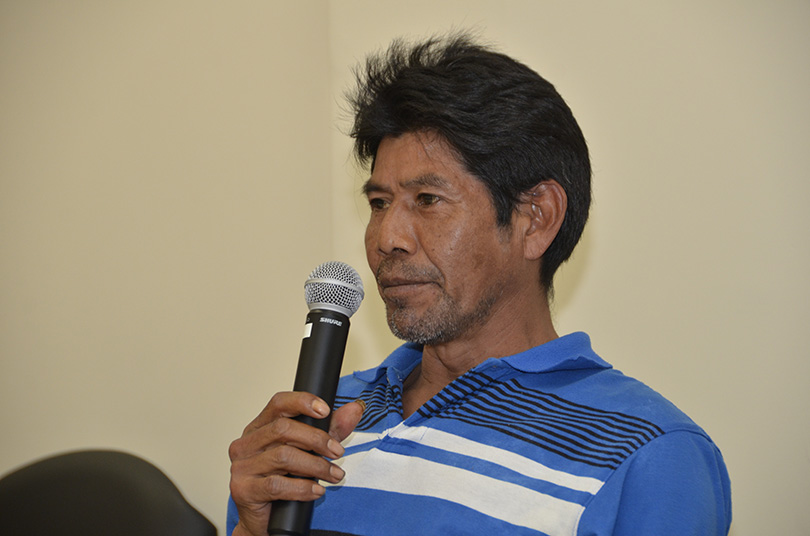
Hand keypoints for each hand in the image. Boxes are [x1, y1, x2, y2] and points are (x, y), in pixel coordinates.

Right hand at [228, 392, 363, 535]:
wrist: (265, 520)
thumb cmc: (284, 480)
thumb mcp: (310, 450)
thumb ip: (332, 429)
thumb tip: (354, 410)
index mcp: (259, 428)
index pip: (278, 403)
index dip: (302, 402)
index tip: (325, 410)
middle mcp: (246, 444)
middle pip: (283, 429)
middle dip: (317, 439)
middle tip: (337, 452)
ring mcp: (242, 466)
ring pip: (283, 456)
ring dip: (316, 466)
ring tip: (334, 475)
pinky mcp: (243, 489)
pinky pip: (276, 485)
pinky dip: (302, 488)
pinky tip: (316, 491)